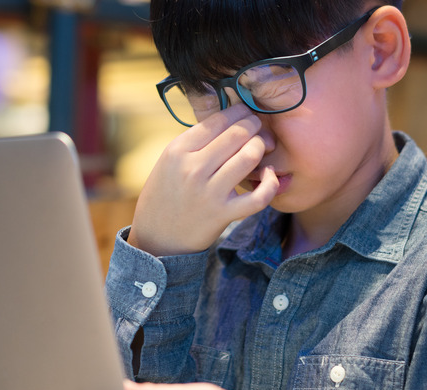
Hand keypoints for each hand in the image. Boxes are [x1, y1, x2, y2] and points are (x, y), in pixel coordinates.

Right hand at [128, 104, 278, 255]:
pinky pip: (258, 196)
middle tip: (258, 128)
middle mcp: (193, 168)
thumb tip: (228, 118)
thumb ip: (194, 142)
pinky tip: (269, 176)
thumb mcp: (168, 162)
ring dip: (261, 147)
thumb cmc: (164, 196)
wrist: (156, 239)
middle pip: (237, 134)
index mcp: (177, 151)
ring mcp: (209, 192)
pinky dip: (270, 183)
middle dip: (254, 125)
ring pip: (249, 156)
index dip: (238, 112)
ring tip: (261, 148)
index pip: (218, 120)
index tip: (245, 113)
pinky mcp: (223, 214)